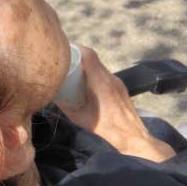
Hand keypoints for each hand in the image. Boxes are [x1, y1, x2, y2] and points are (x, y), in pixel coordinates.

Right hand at [57, 44, 175, 161]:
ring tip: (73, 72)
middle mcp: (111, 79)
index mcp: (100, 83)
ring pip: (100, 67)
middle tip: (64, 61)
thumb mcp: (80, 119)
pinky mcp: (121, 88)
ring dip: (87, 66)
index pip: (89, 55)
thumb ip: (66, 106)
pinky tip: (87, 84)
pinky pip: (105, 75)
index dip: (76, 47)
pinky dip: (94, 74)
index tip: (64, 48)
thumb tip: (53, 96)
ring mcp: (118, 83)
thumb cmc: (106, 129)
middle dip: (78, 57)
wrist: (133, 138)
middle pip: (94, 59)